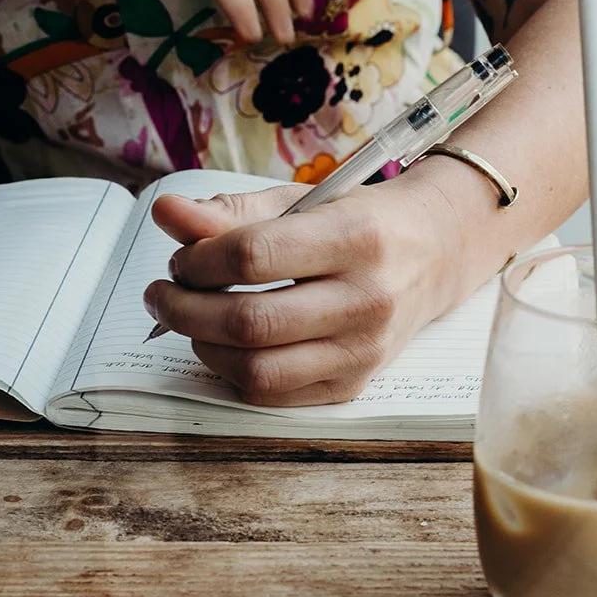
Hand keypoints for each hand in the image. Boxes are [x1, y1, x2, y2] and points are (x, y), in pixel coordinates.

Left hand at [142, 179, 468, 405]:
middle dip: (186, 310)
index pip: (253, 257)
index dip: (198, 260)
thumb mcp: (301, 202)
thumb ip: (232, 211)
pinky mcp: (354, 384)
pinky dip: (234, 373)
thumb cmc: (357, 223)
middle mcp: (366, 299)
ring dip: (203, 347)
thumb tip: (168, 214)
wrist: (432, 255)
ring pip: (258, 369)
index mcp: (355, 238)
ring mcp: (362, 350)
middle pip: (250, 321)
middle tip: (164, 295)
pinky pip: (275, 394)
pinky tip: (224, 346)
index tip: (182, 258)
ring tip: (188, 320)